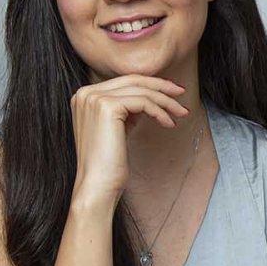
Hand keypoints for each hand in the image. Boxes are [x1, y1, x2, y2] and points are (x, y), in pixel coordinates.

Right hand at [68, 75, 189, 207]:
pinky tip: (169, 123)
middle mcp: (85, 93)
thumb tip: (146, 100)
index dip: (149, 83)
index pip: (123, 81)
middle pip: (132, 80)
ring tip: (181, 113)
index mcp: (84, 96)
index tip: (170, 91)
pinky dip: (160, 111)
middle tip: (182, 93)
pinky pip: (143, 102)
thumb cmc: (108, 163)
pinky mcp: (106, 107)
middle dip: (161, 86)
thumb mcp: (116, 129)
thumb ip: (125, 111)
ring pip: (141, 91)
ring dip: (165, 101)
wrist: (97, 185)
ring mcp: (94, 98)